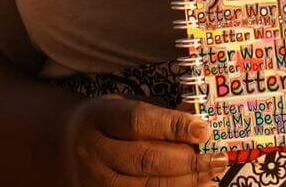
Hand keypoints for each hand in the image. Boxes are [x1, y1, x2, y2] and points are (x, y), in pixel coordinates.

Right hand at [58, 93, 227, 185]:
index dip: (174, 126)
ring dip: (184, 184)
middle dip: (188, 161)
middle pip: (145, 159)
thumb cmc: (110, 122)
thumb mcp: (127, 106)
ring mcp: (96, 181)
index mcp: (101, 116)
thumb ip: (162, 114)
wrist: (67, 146)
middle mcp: (94, 151)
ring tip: (212, 178)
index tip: (205, 130)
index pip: (139, 121)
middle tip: (218, 159)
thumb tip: (202, 120)